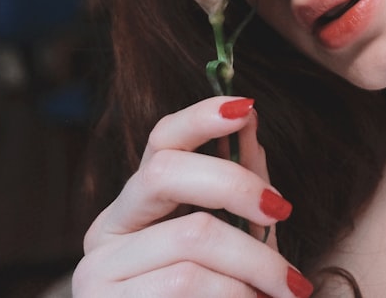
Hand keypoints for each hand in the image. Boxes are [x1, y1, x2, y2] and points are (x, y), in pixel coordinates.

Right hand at [72, 96, 312, 297]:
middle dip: (237, 187)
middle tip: (283, 211)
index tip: (245, 106)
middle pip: (165, 175)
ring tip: (286, 289)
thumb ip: (239, 184)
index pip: (158, 143)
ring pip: (192, 241)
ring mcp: (99, 278)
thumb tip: (248, 116)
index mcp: (134, 208)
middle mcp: (105, 234)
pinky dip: (237, 296)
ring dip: (256, 264)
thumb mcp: (235, 241)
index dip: (199, 117)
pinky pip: (190, 287)